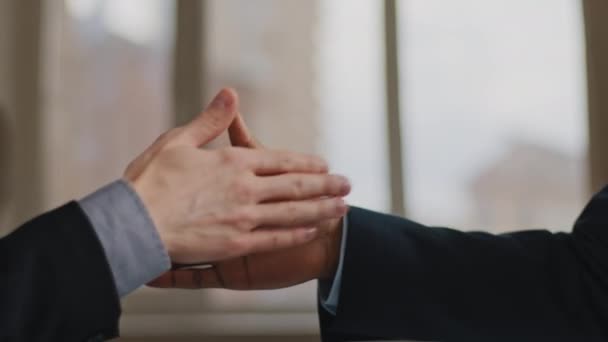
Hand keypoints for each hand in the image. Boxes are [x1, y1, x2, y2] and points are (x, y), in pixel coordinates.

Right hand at [126, 88, 349, 264]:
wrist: (133, 225)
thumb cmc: (150, 181)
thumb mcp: (179, 141)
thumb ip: (211, 120)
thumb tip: (231, 93)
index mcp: (233, 162)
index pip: (280, 160)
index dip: (306, 163)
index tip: (324, 164)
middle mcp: (246, 189)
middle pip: (295, 186)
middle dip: (325, 185)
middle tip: (348, 184)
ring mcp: (245, 218)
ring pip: (293, 213)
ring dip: (322, 209)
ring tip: (343, 208)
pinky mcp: (238, 244)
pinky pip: (276, 238)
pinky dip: (297, 234)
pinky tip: (313, 231)